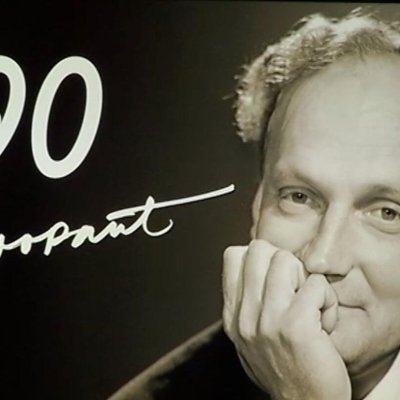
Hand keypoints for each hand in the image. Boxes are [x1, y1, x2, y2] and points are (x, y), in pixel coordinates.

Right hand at [222, 239, 350, 399]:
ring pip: (286, 260)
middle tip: (294, 288)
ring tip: (309, 304)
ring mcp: (268, 320)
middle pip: (259, 249)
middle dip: (283, 261)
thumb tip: (254, 265)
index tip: (273, 277)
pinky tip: (324, 324)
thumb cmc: (285, 368)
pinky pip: (317, 284)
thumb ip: (247, 303)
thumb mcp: (250, 338)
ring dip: (305, 279)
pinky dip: (327, 301)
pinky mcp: (295, 325)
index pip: (233, 256)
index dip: (258, 257)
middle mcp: (245, 315)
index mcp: (233, 316)